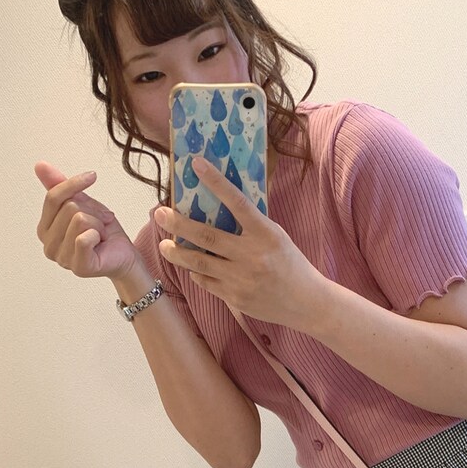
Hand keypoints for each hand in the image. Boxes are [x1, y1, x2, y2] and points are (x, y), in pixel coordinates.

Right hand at [34, 161, 142, 281]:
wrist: (123, 253)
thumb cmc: (102, 231)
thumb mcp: (81, 203)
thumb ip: (59, 186)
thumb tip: (40, 165)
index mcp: (44, 229)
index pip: (53, 197)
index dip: (73, 184)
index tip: (92, 176)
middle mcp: (48, 246)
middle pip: (69, 208)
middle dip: (92, 211)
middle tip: (100, 223)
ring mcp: (62, 259)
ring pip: (80, 220)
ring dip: (98, 223)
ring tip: (100, 234)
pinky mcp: (79, 267)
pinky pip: (84, 238)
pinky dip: (97, 234)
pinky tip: (100, 243)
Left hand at [154, 159, 326, 329]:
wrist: (306, 302)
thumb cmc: (291, 264)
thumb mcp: (277, 237)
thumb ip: (251, 225)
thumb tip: (221, 205)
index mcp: (266, 234)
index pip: (237, 203)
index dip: (216, 182)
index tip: (196, 165)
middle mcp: (252, 256)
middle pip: (207, 236)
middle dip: (178, 224)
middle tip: (160, 213)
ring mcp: (241, 279)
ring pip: (199, 263)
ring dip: (177, 252)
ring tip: (164, 245)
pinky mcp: (235, 298)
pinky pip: (206, 282)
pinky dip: (196, 272)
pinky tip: (191, 266)